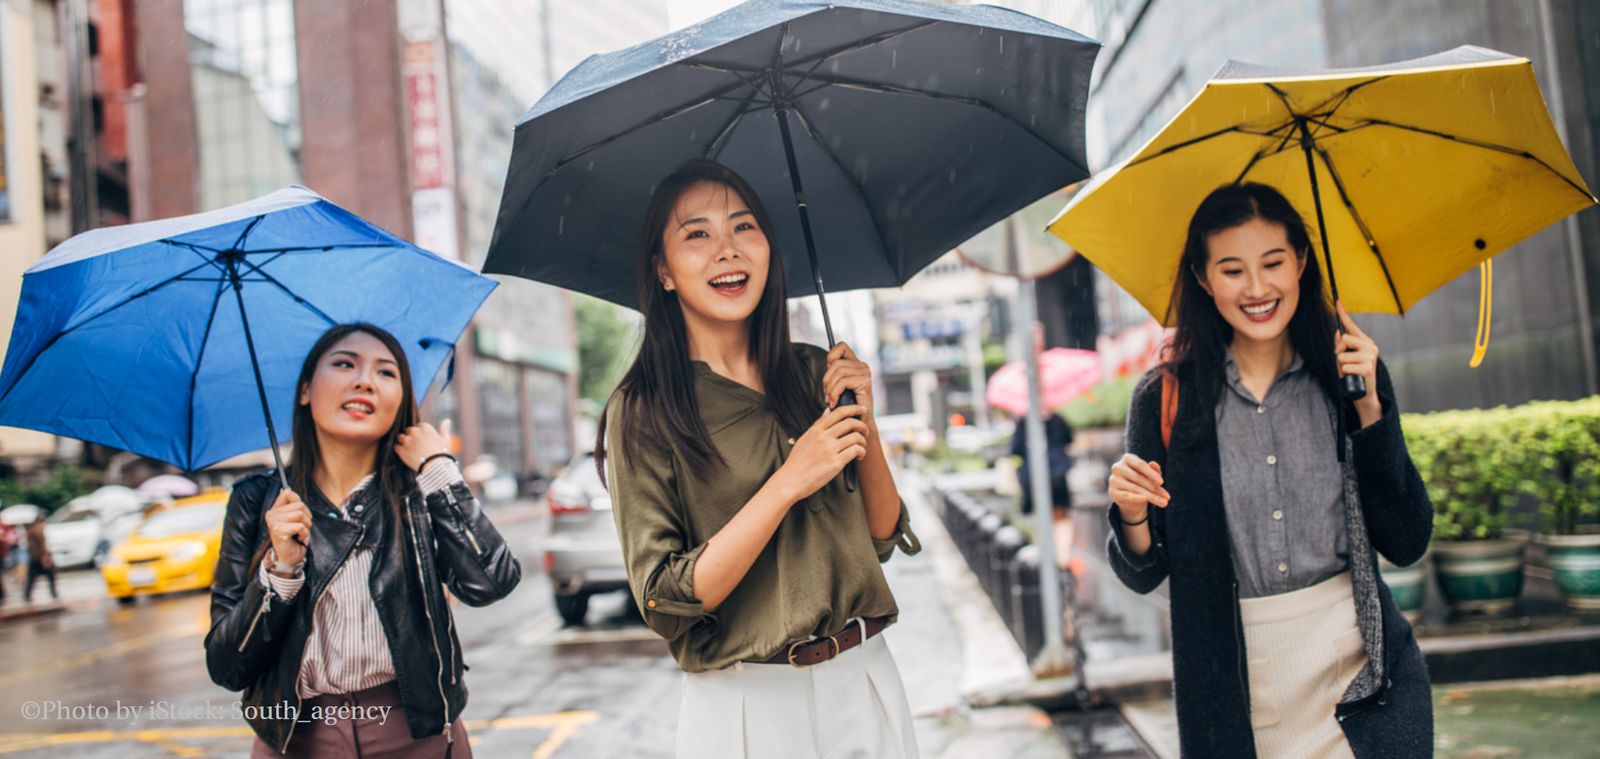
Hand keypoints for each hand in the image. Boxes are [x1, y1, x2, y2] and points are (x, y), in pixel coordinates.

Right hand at [264, 489, 310, 566]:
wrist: (288, 558)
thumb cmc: (293, 538)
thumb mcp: (293, 519)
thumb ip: (291, 505)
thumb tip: (287, 489)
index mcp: (275, 509)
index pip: (287, 493)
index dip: (299, 501)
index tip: (301, 514)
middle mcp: (271, 514)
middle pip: (300, 505)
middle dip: (307, 517)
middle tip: (303, 528)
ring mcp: (274, 522)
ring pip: (301, 515)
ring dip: (307, 526)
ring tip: (301, 533)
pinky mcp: (279, 530)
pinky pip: (300, 526)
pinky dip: (305, 533)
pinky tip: (299, 538)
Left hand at [395, 419, 452, 472]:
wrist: (436, 467)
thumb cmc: (442, 453)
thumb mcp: (446, 439)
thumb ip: (444, 428)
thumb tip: (447, 420)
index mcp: (425, 427)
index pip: (418, 426)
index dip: (420, 433)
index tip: (422, 440)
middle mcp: (414, 432)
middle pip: (408, 430)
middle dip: (411, 436)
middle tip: (416, 445)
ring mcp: (407, 441)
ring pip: (400, 437)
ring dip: (403, 442)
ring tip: (409, 449)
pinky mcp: (401, 450)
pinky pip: (396, 447)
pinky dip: (399, 449)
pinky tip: (405, 453)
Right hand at [776, 404, 869, 500]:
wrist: (791, 481)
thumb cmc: (797, 462)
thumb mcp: (805, 438)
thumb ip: (818, 425)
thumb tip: (827, 411)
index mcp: (816, 430)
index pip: (838, 412)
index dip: (853, 408)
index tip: (862, 410)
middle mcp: (823, 437)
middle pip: (850, 422)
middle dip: (862, 425)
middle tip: (865, 431)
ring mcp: (829, 449)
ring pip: (856, 436)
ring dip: (863, 441)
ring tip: (861, 447)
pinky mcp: (835, 462)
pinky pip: (855, 450)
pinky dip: (861, 452)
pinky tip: (858, 457)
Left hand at [824, 342, 873, 417]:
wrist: (859, 422)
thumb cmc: (847, 405)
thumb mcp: (838, 385)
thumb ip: (834, 372)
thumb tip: (828, 361)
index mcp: (855, 363)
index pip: (841, 346)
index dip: (831, 355)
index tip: (827, 370)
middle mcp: (862, 366)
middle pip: (835, 363)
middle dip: (826, 380)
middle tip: (826, 394)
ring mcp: (865, 373)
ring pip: (838, 372)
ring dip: (830, 388)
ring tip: (830, 400)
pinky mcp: (865, 382)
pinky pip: (843, 382)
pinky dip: (834, 393)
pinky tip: (834, 403)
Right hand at [1108, 454, 1169, 521]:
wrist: (1131, 498)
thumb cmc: (1142, 481)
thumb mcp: (1150, 475)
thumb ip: (1153, 470)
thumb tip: (1154, 464)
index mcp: (1127, 459)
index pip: (1140, 465)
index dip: (1151, 474)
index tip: (1162, 482)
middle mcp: (1118, 467)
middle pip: (1139, 478)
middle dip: (1155, 488)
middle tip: (1167, 497)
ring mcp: (1114, 480)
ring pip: (1135, 488)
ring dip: (1151, 497)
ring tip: (1164, 503)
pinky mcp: (1112, 492)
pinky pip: (1126, 495)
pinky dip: (1136, 498)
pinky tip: (1144, 500)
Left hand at [1335, 302, 1381, 421]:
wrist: (1364, 395)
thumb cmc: (1354, 376)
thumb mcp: (1346, 359)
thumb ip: (1343, 346)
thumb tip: (1338, 332)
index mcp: (1366, 343)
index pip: (1352, 326)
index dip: (1344, 314)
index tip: (1338, 302)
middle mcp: (1371, 347)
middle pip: (1345, 339)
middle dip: (1338, 350)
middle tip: (1342, 361)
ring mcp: (1371, 357)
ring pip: (1342, 355)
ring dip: (1340, 365)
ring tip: (1348, 372)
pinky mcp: (1368, 368)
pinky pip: (1345, 366)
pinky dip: (1344, 373)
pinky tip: (1352, 377)